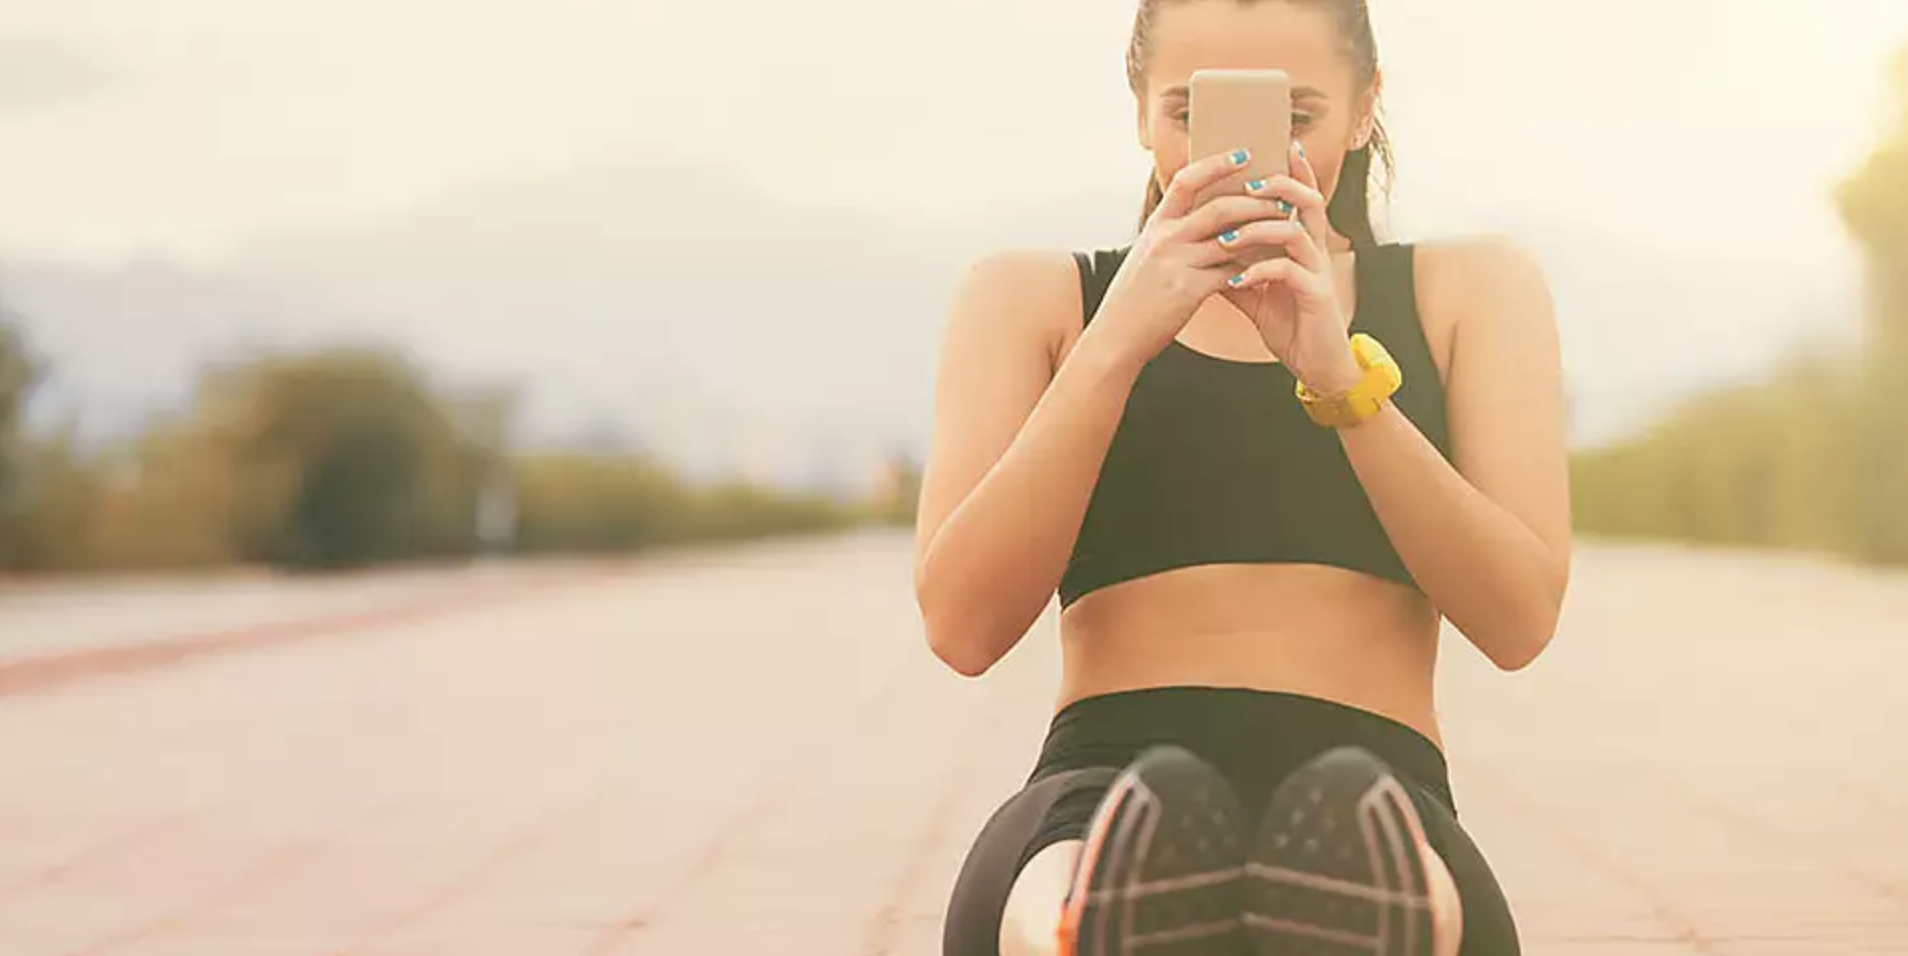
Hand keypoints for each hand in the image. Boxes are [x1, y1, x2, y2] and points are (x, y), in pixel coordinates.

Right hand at [1084, 148, 1296, 374]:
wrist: (1116, 335)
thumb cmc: (1134, 298)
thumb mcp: (1146, 255)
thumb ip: (1172, 236)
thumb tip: (1203, 220)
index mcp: (1156, 225)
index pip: (1187, 180)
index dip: (1216, 164)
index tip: (1243, 155)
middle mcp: (1165, 238)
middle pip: (1220, 208)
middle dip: (1256, 201)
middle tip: (1281, 197)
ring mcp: (1176, 263)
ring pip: (1232, 239)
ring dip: (1263, 233)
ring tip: (1286, 228)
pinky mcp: (1189, 290)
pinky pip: (1231, 272)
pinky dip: (1253, 269)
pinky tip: (1269, 267)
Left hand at [1218, 142, 1362, 393]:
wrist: (1317, 366)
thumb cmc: (1290, 325)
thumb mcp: (1256, 294)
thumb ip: (1235, 268)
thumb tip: (1202, 253)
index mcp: (1303, 246)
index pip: (1301, 199)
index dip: (1294, 171)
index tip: (1279, 144)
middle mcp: (1316, 252)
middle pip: (1309, 202)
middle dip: (1280, 186)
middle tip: (1248, 183)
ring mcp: (1318, 272)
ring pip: (1296, 232)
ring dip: (1258, 230)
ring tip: (1226, 238)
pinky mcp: (1316, 296)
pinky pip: (1289, 272)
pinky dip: (1260, 271)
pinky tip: (1237, 280)